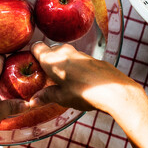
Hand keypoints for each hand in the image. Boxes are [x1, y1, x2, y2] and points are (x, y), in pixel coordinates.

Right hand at [30, 42, 147, 147]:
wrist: (113, 89)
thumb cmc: (84, 92)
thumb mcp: (62, 97)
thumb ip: (47, 96)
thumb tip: (35, 100)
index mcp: (53, 59)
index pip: (37, 47)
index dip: (33, 55)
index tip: (34, 66)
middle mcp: (65, 52)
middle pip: (51, 50)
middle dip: (48, 61)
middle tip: (47, 76)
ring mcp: (80, 53)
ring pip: (65, 54)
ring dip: (62, 63)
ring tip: (63, 80)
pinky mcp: (91, 58)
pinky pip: (78, 58)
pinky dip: (75, 65)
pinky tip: (79, 79)